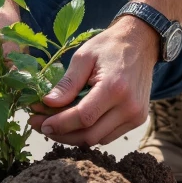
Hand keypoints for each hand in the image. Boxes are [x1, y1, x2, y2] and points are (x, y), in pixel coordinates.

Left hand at [29, 16, 157, 147]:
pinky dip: (90, 133)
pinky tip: (75, 122)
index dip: (59, 124)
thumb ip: (67, 83)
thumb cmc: (109, 46)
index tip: (40, 123)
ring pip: (98, 139)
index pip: (83, 118)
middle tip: (42, 126)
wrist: (141, 42)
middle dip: (62, 134)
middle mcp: (129, 106)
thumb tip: (47, 103)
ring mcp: (136, 116)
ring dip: (74, 136)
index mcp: (115, 87)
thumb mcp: (84, 57)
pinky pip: (108, 136)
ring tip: (55, 124)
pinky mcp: (137, 120)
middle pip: (89, 135)